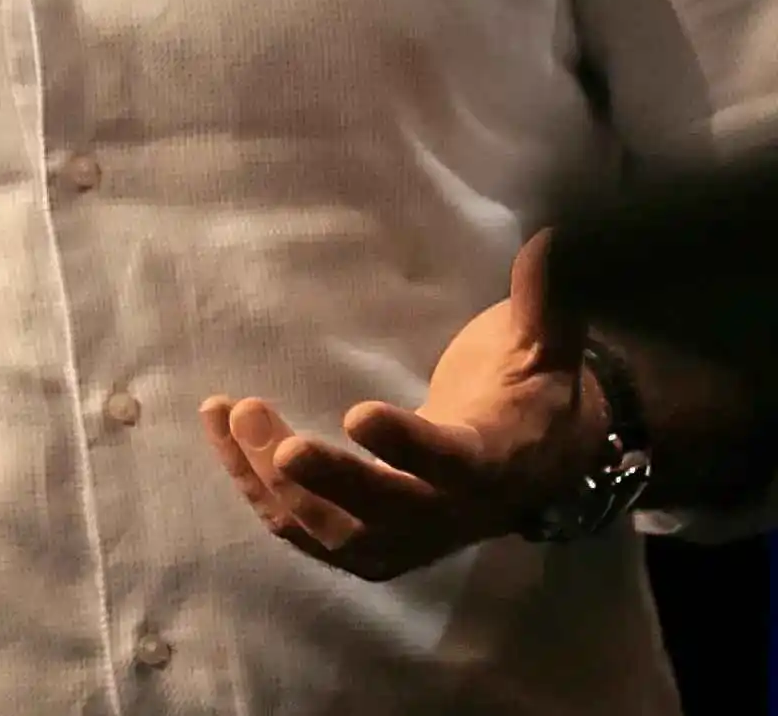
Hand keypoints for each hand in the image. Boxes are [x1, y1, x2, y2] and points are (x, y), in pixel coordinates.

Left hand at [199, 231, 608, 579]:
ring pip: (330, 530)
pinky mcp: (369, 542)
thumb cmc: (529, 388)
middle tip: (256, 419)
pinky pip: (305, 528)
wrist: (538, 464)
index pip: (452, 461)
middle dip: (318, 474)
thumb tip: (556, 234)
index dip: (407, 445)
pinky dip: (257, 487)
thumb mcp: (544, 343)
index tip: (357, 412)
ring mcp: (405, 537)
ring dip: (269, 479)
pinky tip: (221, 433)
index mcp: (495, 459)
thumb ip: (545, 297)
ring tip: (228, 412)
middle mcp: (449, 512)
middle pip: (380, 511)